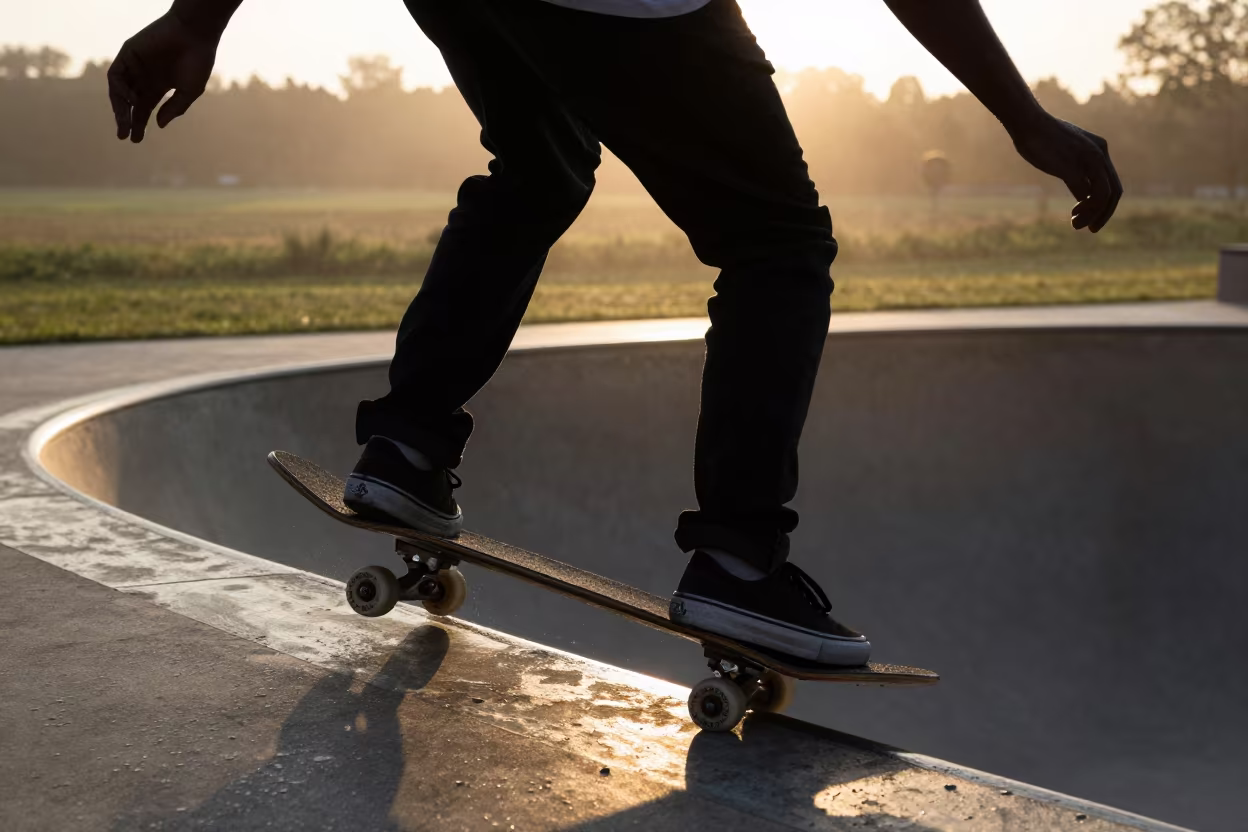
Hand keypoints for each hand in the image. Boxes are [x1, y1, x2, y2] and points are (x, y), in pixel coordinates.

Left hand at [108, 13, 217, 142]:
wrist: (195, 33)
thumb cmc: (198, 61)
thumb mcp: (189, 91)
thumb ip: (174, 108)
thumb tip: (158, 125)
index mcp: (159, 86)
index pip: (144, 109)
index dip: (139, 124)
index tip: (135, 140)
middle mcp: (144, 77)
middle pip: (130, 103)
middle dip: (126, 119)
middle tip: (124, 136)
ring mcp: (135, 65)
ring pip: (119, 91)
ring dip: (119, 108)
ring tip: (125, 122)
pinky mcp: (128, 53)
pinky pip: (116, 75)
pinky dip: (118, 89)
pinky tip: (129, 100)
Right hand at [1008, 114, 1122, 232]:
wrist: (1028, 122)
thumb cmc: (1042, 137)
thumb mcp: (1067, 151)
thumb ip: (1078, 168)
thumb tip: (1081, 193)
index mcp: (1100, 148)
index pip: (1113, 183)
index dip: (1106, 204)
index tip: (1088, 215)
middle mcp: (1099, 155)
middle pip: (1114, 192)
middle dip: (1105, 214)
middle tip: (1092, 230)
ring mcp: (1087, 161)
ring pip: (1102, 196)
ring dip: (1093, 215)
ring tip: (1077, 226)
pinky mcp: (1071, 168)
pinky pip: (1086, 195)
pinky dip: (1084, 210)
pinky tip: (1073, 216)